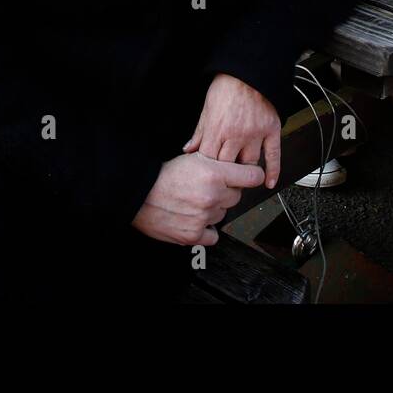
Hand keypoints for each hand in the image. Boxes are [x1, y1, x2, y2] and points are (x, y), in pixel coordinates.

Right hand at [132, 152, 264, 245]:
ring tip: (195, 202)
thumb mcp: (195, 158)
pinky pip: (213, 236)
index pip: (253, 176)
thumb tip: (241, 167)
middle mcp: (212, 196)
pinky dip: (206, 230)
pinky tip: (196, 220)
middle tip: (208, 188)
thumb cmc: (164, 175)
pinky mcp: (193, 235)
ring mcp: (204, 217)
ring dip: (214, 210)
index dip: (252, 176)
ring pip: (223, 215)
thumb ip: (219, 163)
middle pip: (237, 197)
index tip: (250, 177)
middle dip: (226, 192)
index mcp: (215, 173)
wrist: (139, 193)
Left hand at [184, 73, 281, 189]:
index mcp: (218, 128)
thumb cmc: (227, 86)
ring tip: (239, 179)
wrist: (250, 71)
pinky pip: (274, 155)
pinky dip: (272, 170)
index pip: (209, 159)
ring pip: (249, 163)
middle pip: (228, 165)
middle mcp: (237, 134)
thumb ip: (199, 132)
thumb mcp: (207, 109)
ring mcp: (256, 133)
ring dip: (243, 173)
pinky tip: (268, 182)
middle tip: (221, 181)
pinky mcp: (271, 130)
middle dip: (223, 175)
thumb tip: (188, 150)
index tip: (205, 176)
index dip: (206, 169)